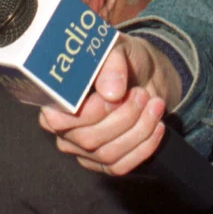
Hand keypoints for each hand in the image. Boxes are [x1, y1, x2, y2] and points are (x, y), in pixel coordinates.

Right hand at [37, 33, 179, 175]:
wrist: (140, 74)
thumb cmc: (119, 58)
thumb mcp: (116, 47)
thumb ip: (111, 64)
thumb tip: (111, 92)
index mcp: (54, 100)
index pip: (59, 119)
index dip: (89, 112)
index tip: (115, 95)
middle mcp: (63, 130)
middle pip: (89, 139)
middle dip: (123, 117)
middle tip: (142, 95)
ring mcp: (82, 150)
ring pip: (108, 154)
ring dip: (139, 130)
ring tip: (155, 104)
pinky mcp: (103, 164)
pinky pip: (122, 166)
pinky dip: (145, 146)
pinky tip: (158, 125)